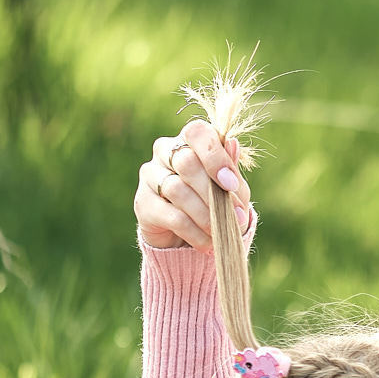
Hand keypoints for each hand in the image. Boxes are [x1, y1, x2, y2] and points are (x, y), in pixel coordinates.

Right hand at [134, 119, 253, 251]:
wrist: (189, 238)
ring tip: (222, 232)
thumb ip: (231, 170)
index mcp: (189, 141)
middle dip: (213, 192)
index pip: (197, 133)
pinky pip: (172, 216)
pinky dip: (195, 232)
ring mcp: (150, 176)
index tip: (230, 184)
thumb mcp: (231, 190)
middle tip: (235, 216)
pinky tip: (208, 244)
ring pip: (178, 190)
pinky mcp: (143, 203)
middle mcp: (165, 152)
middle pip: (186, 162)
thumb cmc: (215, 203)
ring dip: (206, 215)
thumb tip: (233, 144)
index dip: (215, 156)